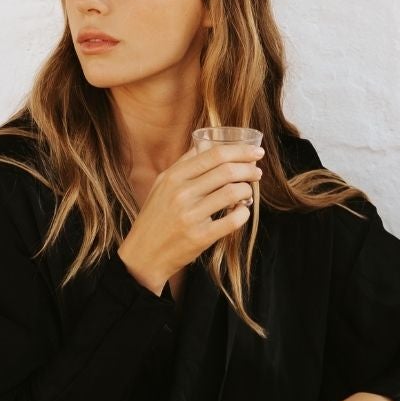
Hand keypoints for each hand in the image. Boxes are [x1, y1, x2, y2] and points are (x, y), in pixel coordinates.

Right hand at [118, 141, 264, 294]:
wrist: (143, 255)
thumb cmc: (154, 219)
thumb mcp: (160, 186)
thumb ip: (182, 165)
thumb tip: (203, 145)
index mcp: (173, 177)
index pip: (214, 155)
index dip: (240, 151)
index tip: (255, 152)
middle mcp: (182, 194)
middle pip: (227, 171)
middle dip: (249, 169)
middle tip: (256, 172)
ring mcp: (191, 216)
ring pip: (232, 193)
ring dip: (247, 190)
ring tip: (247, 192)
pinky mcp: (200, 237)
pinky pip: (233, 220)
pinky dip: (243, 213)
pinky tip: (242, 211)